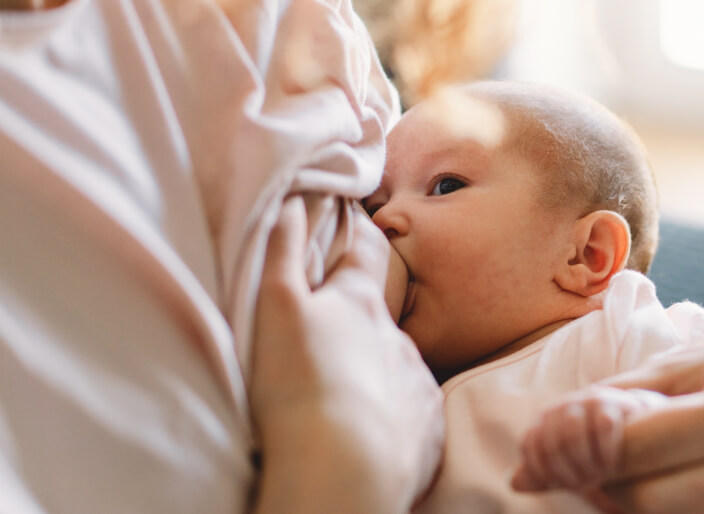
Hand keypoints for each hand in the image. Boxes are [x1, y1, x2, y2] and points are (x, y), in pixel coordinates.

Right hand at [249, 196, 443, 512]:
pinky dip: (392, 415)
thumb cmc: (300, 385)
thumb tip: (293, 198)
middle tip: (330, 338)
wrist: (346, 469)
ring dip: (373, 372)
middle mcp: (398, 337)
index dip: (360, 233)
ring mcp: (418, 381)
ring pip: (395, 365)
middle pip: (379, 315)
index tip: (356, 222)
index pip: (366, 251)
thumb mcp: (275, 307)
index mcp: (361, 303)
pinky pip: (411, 412)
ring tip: (341, 395)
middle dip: (359, 319)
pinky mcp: (428, 426)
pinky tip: (368, 430)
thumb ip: (282, 251)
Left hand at [511, 387, 668, 492]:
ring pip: (572, 433)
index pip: (530, 445)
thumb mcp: (565, 462)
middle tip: (585, 486)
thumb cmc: (592, 448)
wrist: (634, 425)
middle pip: (552, 442)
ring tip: (599, 476)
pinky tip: (612, 463)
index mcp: (545, 420)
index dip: (542, 471)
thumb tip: (514, 483)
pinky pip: (603, 427)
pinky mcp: (613, 403)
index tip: (560, 485)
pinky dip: (606, 451)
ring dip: (585, 462)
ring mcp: (586, 401)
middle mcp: (561, 407)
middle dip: (567, 472)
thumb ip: (541, 472)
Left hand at [515, 315, 703, 513]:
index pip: (636, 451)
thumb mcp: (678, 365)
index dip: (579, 455)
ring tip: (625, 476)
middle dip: (600, 487)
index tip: (548, 451)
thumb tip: (531, 462)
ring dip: (630, 510)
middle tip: (580, 468)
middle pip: (648, 504)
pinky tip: (666, 491)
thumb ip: (611, 405)